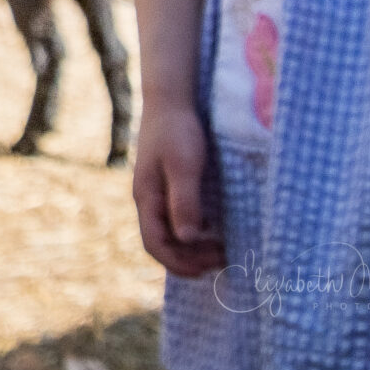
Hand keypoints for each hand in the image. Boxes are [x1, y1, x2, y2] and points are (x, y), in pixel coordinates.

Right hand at [132, 105, 223, 277]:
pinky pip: (175, 218)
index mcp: (146, 197)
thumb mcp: (185, 166)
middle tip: (223, 259)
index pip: (155, 245)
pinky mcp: (165, 184)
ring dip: (192, 247)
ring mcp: (155, 192)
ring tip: (221, 249)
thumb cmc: (178, 131)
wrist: (170, 100)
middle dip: (189, 259)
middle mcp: (147, 199)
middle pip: (161, 243)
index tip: (208, 269)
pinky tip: (213, 228)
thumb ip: (185, 201)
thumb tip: (189, 239)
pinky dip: (193, 232)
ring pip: (169, 232)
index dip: (179, 264)